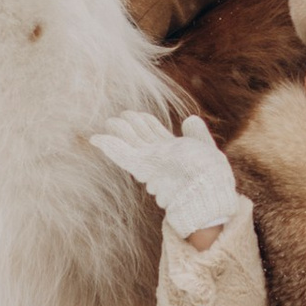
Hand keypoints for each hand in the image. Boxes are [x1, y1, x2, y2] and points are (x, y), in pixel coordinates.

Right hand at [91, 107, 243, 242]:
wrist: (208, 191)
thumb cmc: (211, 175)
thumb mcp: (206, 147)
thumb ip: (197, 133)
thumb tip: (190, 119)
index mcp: (173, 151)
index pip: (155, 132)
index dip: (146, 121)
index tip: (139, 114)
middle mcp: (159, 156)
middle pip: (139, 135)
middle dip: (129, 124)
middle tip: (120, 115)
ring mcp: (149, 161)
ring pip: (128, 140)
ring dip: (118, 130)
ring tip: (109, 121)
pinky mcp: (142, 165)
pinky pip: (121, 153)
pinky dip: (108, 145)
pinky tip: (95, 138)